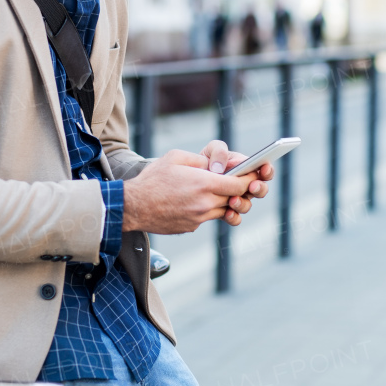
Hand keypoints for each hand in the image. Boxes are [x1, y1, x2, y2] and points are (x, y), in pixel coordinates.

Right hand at [122, 149, 252, 234]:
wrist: (133, 206)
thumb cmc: (153, 179)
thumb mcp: (176, 157)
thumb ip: (201, 159)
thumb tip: (218, 165)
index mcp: (203, 184)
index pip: (239, 185)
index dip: (249, 179)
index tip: (252, 175)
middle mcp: (205, 204)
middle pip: (234, 198)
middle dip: (239, 190)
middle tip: (239, 181)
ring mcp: (198, 218)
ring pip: (223, 209)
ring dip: (225, 200)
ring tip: (216, 190)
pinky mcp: (191, 227)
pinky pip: (208, 217)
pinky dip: (208, 209)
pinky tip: (195, 200)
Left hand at [201, 140, 271, 225]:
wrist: (191, 178)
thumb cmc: (206, 160)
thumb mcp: (212, 149)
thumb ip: (219, 151)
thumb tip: (220, 167)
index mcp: (247, 168)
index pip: (264, 170)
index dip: (268, 170)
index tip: (264, 169)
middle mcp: (245, 185)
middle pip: (261, 190)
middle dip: (259, 188)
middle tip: (252, 186)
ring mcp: (237, 199)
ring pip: (247, 205)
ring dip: (242, 203)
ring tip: (232, 200)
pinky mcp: (226, 211)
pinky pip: (235, 218)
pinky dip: (233, 217)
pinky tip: (227, 213)